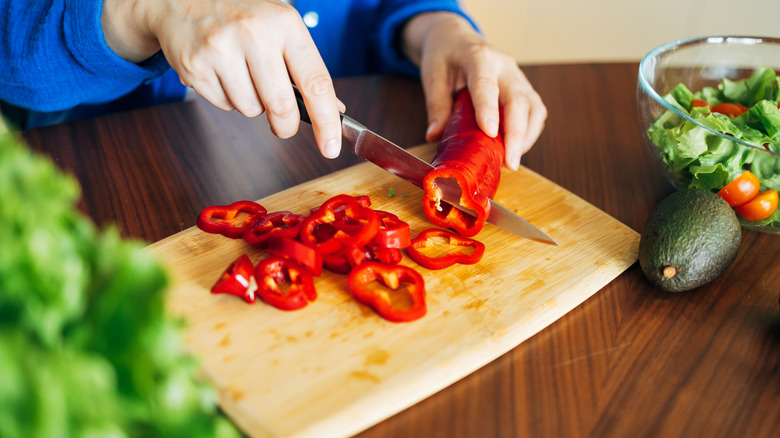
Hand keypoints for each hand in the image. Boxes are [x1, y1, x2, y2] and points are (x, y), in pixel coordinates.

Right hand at [101, 0, 343, 157]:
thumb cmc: (240, 15)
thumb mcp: (280, 27)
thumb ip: (306, 66)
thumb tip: (333, 108)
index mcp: (284, 23)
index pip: (315, 82)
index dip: (326, 121)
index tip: (331, 147)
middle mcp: (254, 33)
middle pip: (281, 106)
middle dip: (285, 125)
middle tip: (283, 125)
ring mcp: (221, 49)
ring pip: (250, 109)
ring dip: (252, 104)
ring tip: (241, 74)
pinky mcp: (195, 66)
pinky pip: (224, 106)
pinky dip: (227, 98)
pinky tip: (220, 72)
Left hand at [402, 12, 546, 169]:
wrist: (457, 39)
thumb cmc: (445, 56)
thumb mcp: (433, 76)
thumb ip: (436, 106)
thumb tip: (434, 136)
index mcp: (478, 58)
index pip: (485, 84)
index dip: (488, 109)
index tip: (490, 133)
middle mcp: (504, 67)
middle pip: (519, 100)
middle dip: (517, 134)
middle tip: (510, 162)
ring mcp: (518, 77)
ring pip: (534, 108)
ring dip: (527, 137)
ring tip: (512, 160)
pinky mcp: (524, 88)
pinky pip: (535, 112)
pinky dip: (529, 133)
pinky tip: (515, 148)